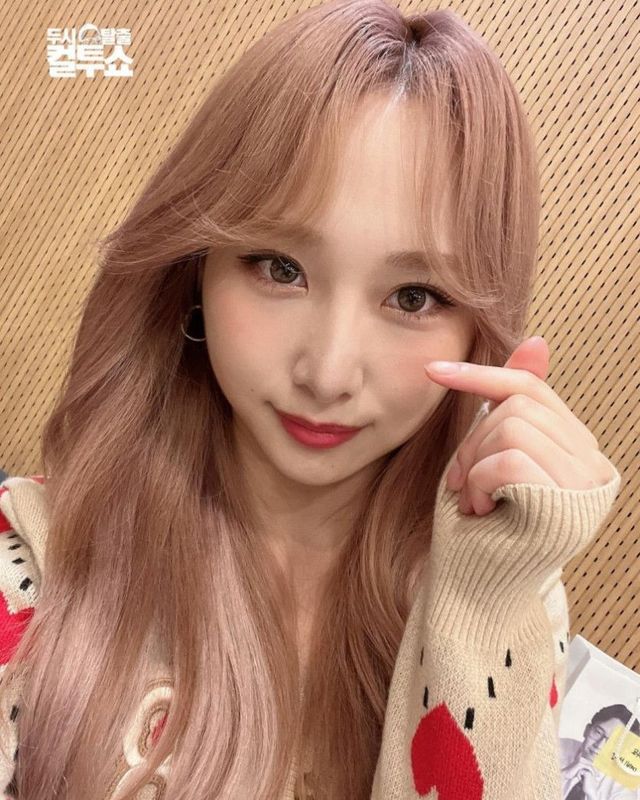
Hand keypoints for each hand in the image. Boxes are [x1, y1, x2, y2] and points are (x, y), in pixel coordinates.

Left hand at [424, 336, 617, 516]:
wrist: (476, 589)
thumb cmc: (482, 523)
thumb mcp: (490, 455)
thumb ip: (514, 405)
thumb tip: (538, 340)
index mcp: (578, 448)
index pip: (531, 389)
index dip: (480, 376)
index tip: (432, 371)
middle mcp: (594, 465)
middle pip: (518, 407)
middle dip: (472, 441)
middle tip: (462, 482)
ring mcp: (586, 486)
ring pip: (513, 428)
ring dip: (474, 464)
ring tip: (476, 500)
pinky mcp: (568, 506)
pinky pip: (509, 460)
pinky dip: (480, 482)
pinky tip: (482, 511)